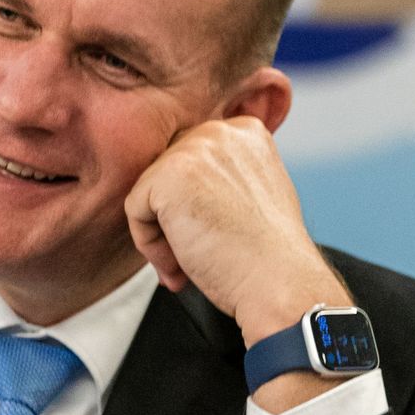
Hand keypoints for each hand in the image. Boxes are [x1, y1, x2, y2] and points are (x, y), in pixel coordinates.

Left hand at [124, 117, 349, 348]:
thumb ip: (222, 179)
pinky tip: (180, 263)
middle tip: (194, 257)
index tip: (210, 237)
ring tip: (187, 264)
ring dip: (161, 236)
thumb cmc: (268, 256)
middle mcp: (220, 132)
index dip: (191, 206)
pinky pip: (135, 209)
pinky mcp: (169, 175)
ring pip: (148, 192)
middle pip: (165, 173)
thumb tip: (179, 193)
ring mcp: (194, 149)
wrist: (279, 282)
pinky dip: (150, 245)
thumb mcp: (254, 196)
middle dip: (173, 219)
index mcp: (245, 132)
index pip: (190, 160)